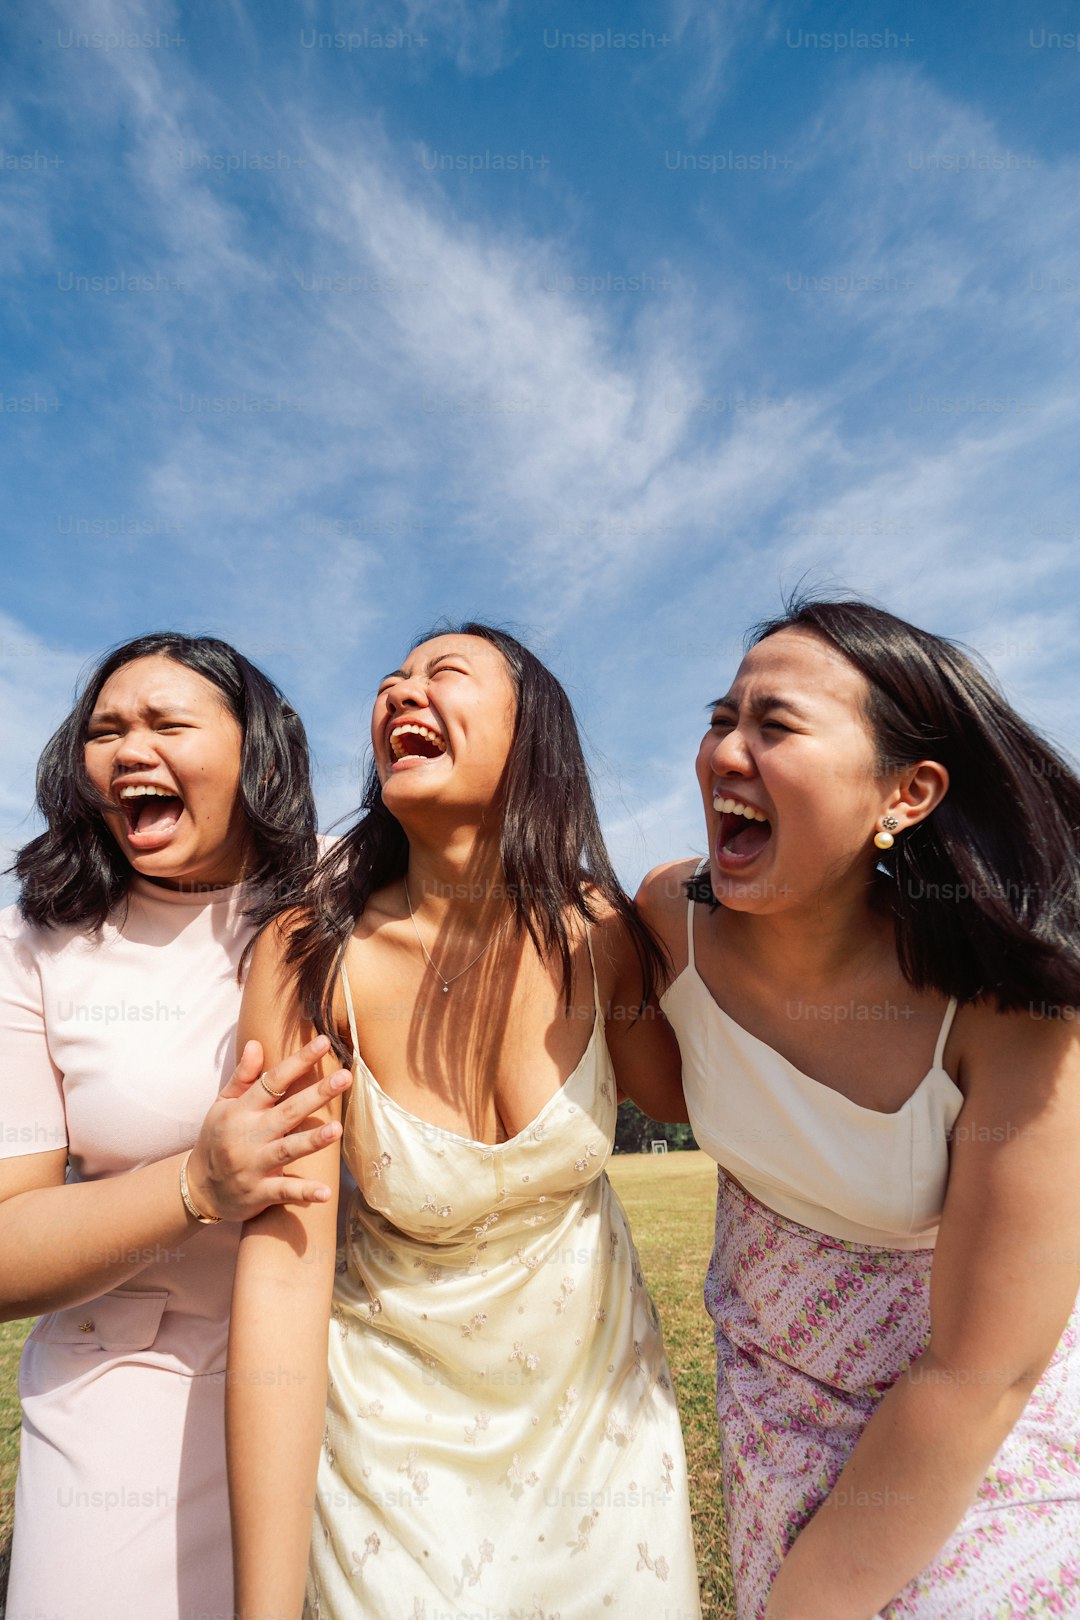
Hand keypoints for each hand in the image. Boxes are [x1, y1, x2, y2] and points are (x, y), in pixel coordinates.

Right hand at [184, 1036, 349, 1221]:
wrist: (198, 1188)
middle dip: (316, 1095)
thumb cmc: (216, 1139)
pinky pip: (283, 1191)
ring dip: (312, 1140)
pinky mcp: (258, 1193)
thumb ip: (243, 1077)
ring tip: (337, 1129)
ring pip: (287, 1150)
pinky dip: (303, 1193)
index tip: (324, 1042)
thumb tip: (256, 1043)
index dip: (299, 1061)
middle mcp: (249, 1135)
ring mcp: (253, 1165)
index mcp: (242, 1110)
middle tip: (344, 1078)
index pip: (274, 1080)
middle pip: (288, 1111)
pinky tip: (325, 1193)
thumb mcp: (223, 1105)